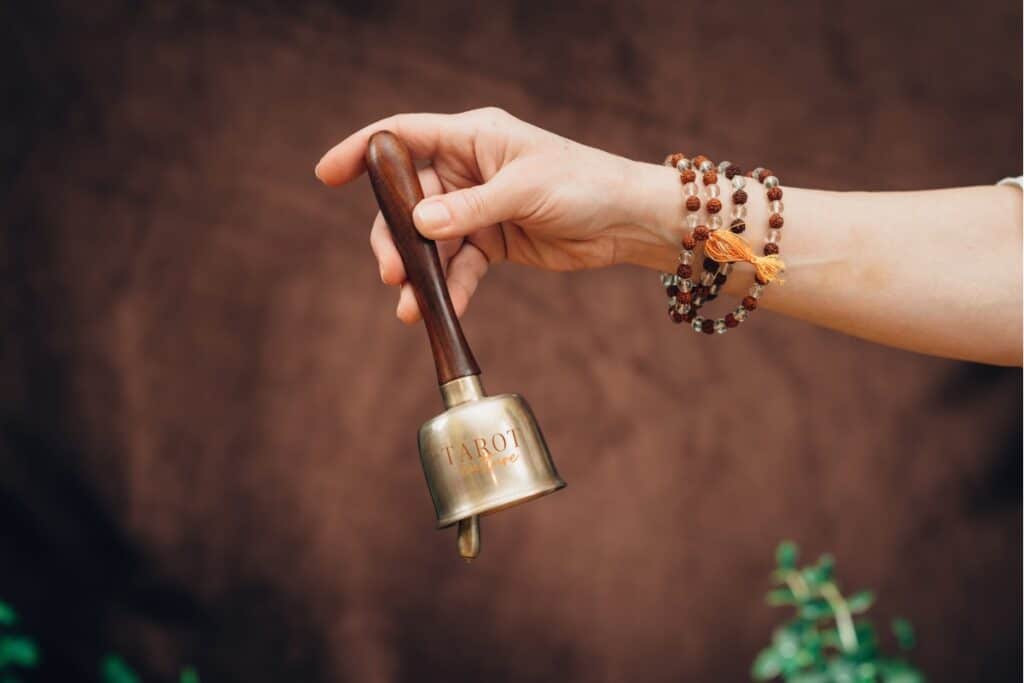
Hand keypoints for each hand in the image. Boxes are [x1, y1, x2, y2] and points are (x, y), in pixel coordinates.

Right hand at [315, 108, 673, 322]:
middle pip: (408, 200)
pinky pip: (459, 266)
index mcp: (472, 139)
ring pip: (430, 240)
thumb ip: (470, 208)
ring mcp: (478, 208)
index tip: (326, 174)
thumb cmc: (582, 184)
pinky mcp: (492, 241)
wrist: (625, 222)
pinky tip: (441, 311)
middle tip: (389, 271)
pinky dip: (450, 288)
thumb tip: (418, 224)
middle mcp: (469, 170)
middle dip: (394, 237)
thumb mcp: (525, 190)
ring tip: (410, 305)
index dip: (362, 151)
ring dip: (418, 272)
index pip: (403, 136)